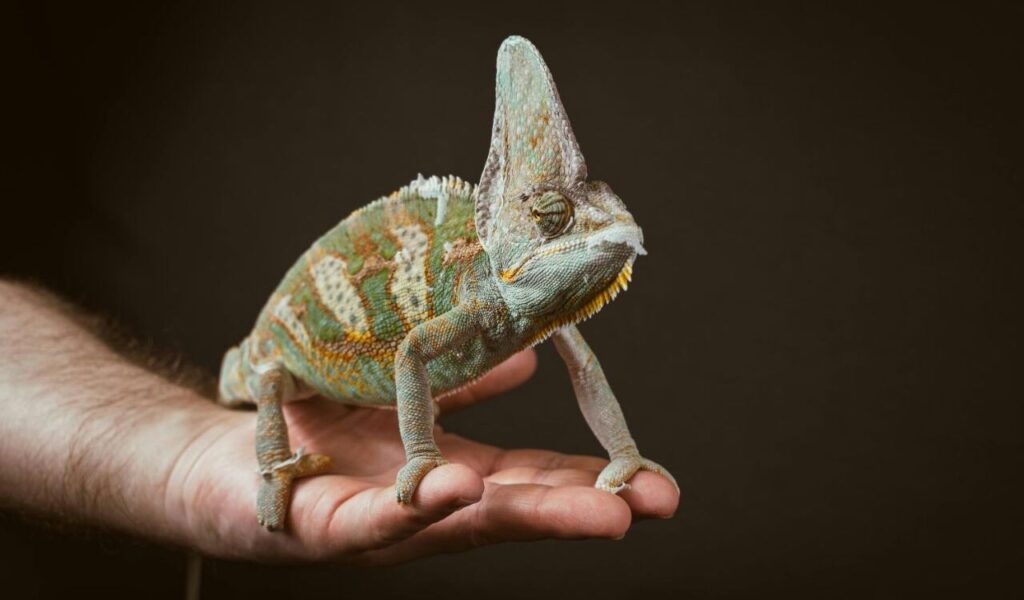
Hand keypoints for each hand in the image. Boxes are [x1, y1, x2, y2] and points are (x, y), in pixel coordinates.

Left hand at [171, 349, 678, 563]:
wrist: (216, 459)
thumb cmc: (315, 429)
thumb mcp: (404, 398)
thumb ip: (463, 384)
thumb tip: (530, 357)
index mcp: (449, 471)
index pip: (531, 479)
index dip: (592, 480)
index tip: (656, 483)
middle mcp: (423, 506)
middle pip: (510, 509)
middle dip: (579, 509)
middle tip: (647, 506)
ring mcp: (376, 523)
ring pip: (454, 525)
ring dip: (520, 515)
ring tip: (588, 509)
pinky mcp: (319, 525)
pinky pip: (368, 521)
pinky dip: (411, 511)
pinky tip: (452, 490)